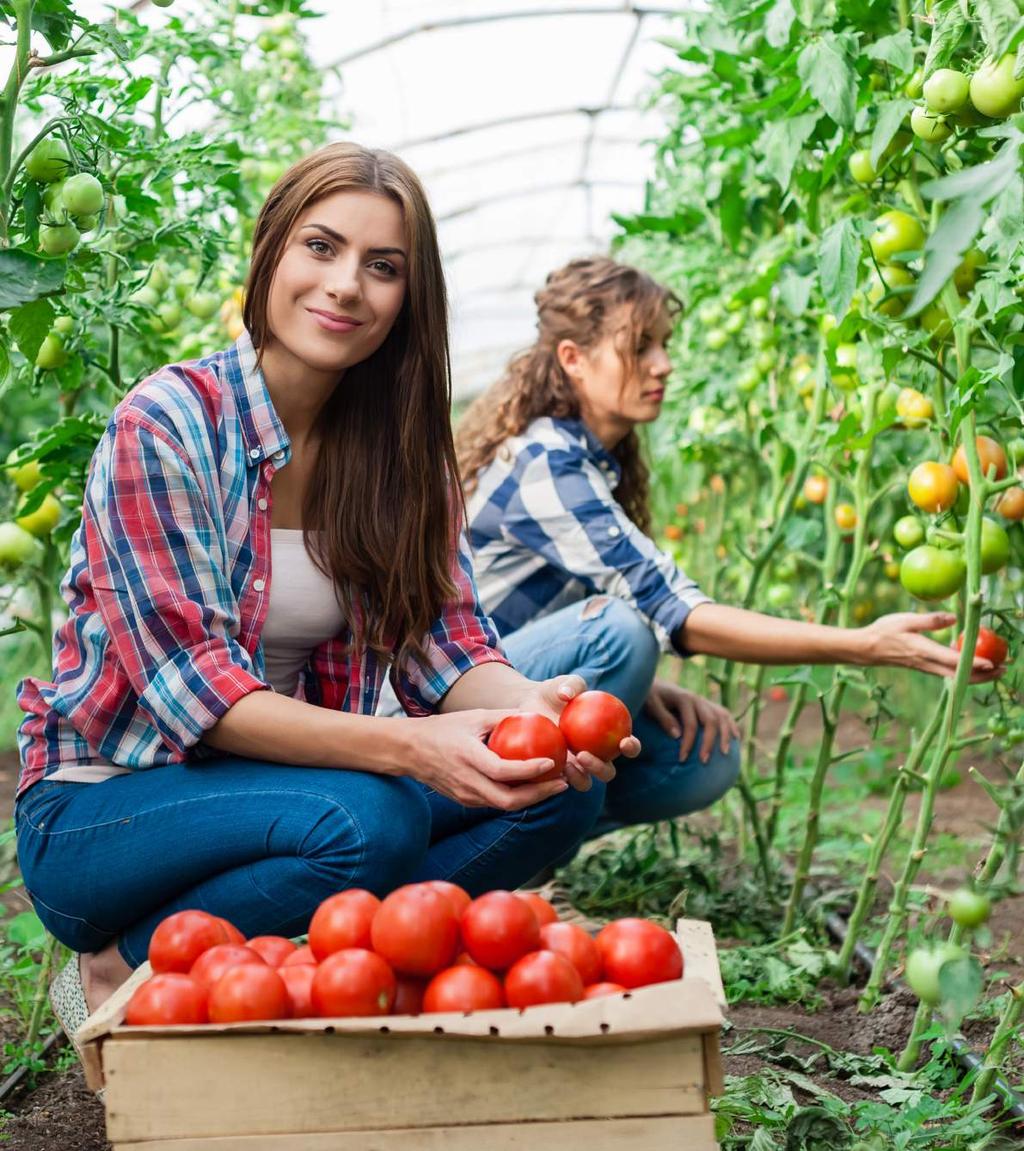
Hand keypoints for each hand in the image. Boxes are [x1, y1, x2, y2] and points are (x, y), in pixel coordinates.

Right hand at [403, 709, 570, 809]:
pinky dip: (517, 797)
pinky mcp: (465, 801)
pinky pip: (495, 803)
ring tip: (554, 785)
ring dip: (532, 798)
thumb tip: (535, 715)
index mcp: (468, 758)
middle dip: (540, 795)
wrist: (409, 751)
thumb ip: (502, 717)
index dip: (529, 770)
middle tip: (562, 783)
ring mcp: (465, 795)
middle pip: (509, 800)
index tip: (551, 763)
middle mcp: (467, 782)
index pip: (503, 771)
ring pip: (504, 805)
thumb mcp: (473, 717)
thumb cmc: (443, 729)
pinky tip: (532, 786)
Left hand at [514, 674, 640, 792]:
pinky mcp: (557, 772)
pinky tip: (549, 766)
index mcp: (608, 737)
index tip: (624, 741)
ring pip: (586, 782)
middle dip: (601, 769)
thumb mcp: (563, 684)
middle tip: (584, 755)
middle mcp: (596, 756)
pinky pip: (560, 779)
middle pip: (608, 771)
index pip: (628, 745)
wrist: (531, 703)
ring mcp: (577, 767)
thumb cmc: (555, 691)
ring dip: (581, 777)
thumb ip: (570, 685)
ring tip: (567, 764)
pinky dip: (558, 777)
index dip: (632, 747)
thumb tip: (567, 694)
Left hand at [643, 678, 739, 762]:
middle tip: (704, 761)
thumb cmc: (650, 696)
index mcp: (684, 698)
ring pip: (722, 716)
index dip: (689, 743)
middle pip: (711, 721)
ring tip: (725, 753)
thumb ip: (663, 718)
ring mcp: (704, 701)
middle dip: (709, 742)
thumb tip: (677, 735)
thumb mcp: (651, 704)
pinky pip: (724, 714)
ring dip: (725, 735)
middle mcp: (697, 699)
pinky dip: (731, 725)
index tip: (682, 759)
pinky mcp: (707, 704)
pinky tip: (736, 739)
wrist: (654, 683)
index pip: (691, 724)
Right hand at [861, 612, 1003, 681]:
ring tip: (995, 670)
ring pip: (956, 676)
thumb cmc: (883, 631)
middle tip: (1004, 669)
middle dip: (983, 675)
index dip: (973, 663)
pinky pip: (949, 673)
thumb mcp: (905, 619)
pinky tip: (971, 664)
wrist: (865, 649)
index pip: (952, 660)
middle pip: (960, 674)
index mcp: (923, 650)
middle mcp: (927, 663)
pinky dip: (964, 671)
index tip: (991, 664)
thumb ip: (930, 620)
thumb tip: (955, 618)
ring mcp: (926, 667)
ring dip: (977, 675)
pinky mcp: (924, 667)